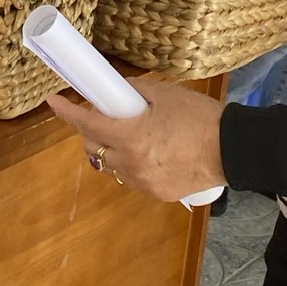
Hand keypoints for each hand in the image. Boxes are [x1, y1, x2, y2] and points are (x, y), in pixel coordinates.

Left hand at [52, 78, 224, 203]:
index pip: (86, 124)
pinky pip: (132, 176)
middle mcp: (131, 163)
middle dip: (90, 131)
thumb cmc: (199, 117)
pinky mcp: (157, 193)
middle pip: (91, 148)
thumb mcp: (165, 93)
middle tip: (105, 115)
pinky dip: (132, 162)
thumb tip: (115, 92)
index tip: (53, 102)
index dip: (66, 112)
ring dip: (111, 148)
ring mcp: (143, 182)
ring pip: (111, 164)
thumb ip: (134, 92)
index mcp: (131, 136)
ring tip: (132, 134)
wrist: (233, 150)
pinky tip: (151, 152)